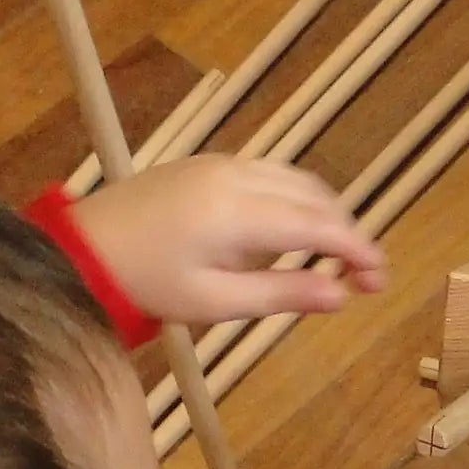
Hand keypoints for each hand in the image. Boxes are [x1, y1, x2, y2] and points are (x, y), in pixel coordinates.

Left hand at [69, 157, 386, 324]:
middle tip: (366, 280)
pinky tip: (299, 233)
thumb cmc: (150, 285)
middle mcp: (236, 176)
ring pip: (297, 181)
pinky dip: (299, 201)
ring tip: (338, 258)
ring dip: (327, 215)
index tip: (380, 279)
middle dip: (348, 233)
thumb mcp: (218, 302)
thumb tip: (341, 294)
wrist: (87, 249)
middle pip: (315, 196)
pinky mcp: (210, 166)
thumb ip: (283, 294)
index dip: (357, 249)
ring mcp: (222, 165)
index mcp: (238, 212)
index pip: (318, 223)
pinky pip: (272, 175)